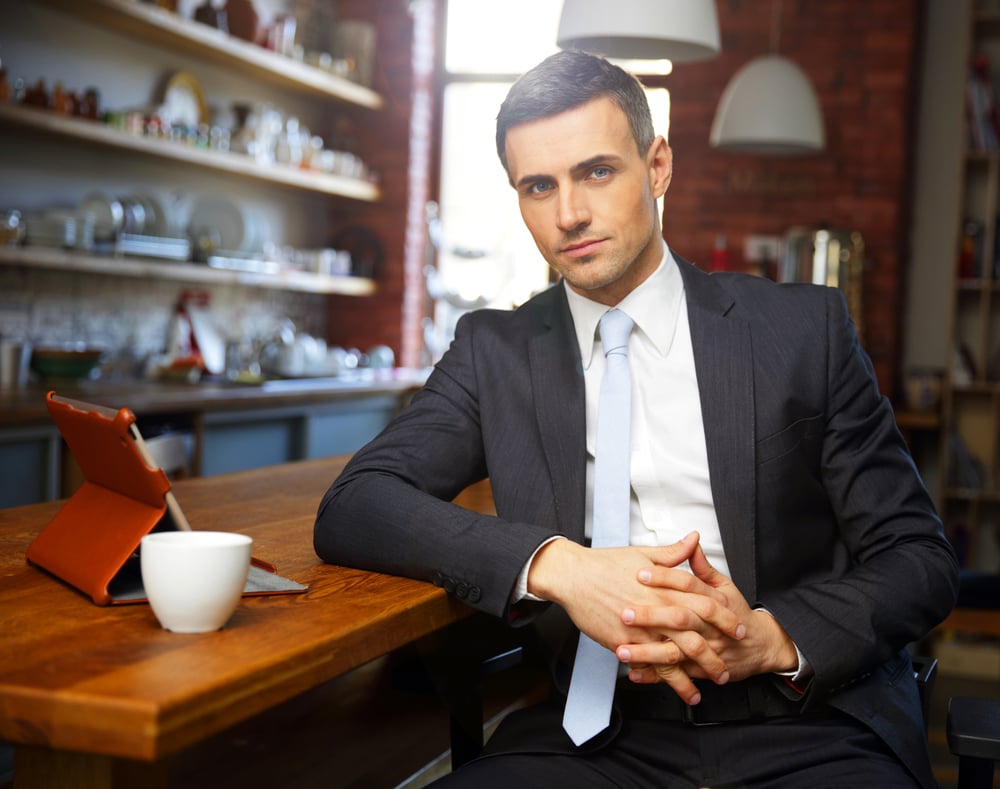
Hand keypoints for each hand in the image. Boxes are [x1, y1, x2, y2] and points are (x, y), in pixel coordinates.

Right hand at [527, 532, 744, 703]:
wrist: (573, 576)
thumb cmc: (605, 563)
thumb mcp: (643, 553)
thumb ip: (673, 553)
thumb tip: (695, 539)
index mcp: (665, 589)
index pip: (706, 606)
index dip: (726, 620)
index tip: (739, 629)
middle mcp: (657, 612)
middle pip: (695, 640)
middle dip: (714, 658)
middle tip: (726, 670)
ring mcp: (639, 631)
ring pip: (672, 660)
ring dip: (689, 678)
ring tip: (700, 692)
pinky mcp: (622, 643)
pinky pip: (645, 665)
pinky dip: (657, 679)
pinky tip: (663, 689)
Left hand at [618, 539, 797, 688]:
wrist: (760, 647)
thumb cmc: (738, 613)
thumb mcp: (724, 586)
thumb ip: (702, 567)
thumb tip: (691, 541)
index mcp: (712, 601)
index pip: (687, 585)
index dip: (664, 577)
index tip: (640, 571)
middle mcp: (708, 626)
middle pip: (680, 618)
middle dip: (651, 616)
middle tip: (625, 612)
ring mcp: (704, 650)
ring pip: (675, 651)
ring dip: (647, 652)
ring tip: (622, 649)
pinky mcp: (700, 670)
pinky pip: (676, 674)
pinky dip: (654, 676)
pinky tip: (634, 672)